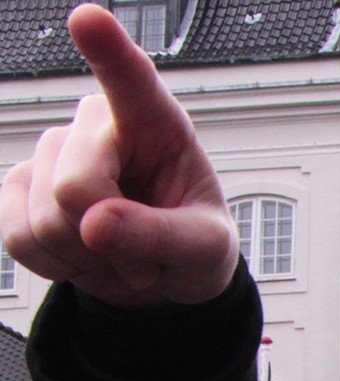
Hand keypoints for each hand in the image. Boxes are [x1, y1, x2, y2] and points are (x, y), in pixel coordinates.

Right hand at [0, 4, 236, 308]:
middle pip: (74, 188)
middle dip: (107, 240)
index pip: (131, 80)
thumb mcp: (204, 249)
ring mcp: (51, 153)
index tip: (88, 19)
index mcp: (156, 123)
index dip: (107, 50)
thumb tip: (94, 223)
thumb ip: (161, 236)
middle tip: (146, 256)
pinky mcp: (20, 187)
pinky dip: (56, 267)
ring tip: (120, 254)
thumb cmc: (194, 247)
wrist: (163, 278)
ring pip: (44, 220)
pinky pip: (18, 239)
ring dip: (86, 258)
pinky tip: (85, 256)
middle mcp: (96, 126)